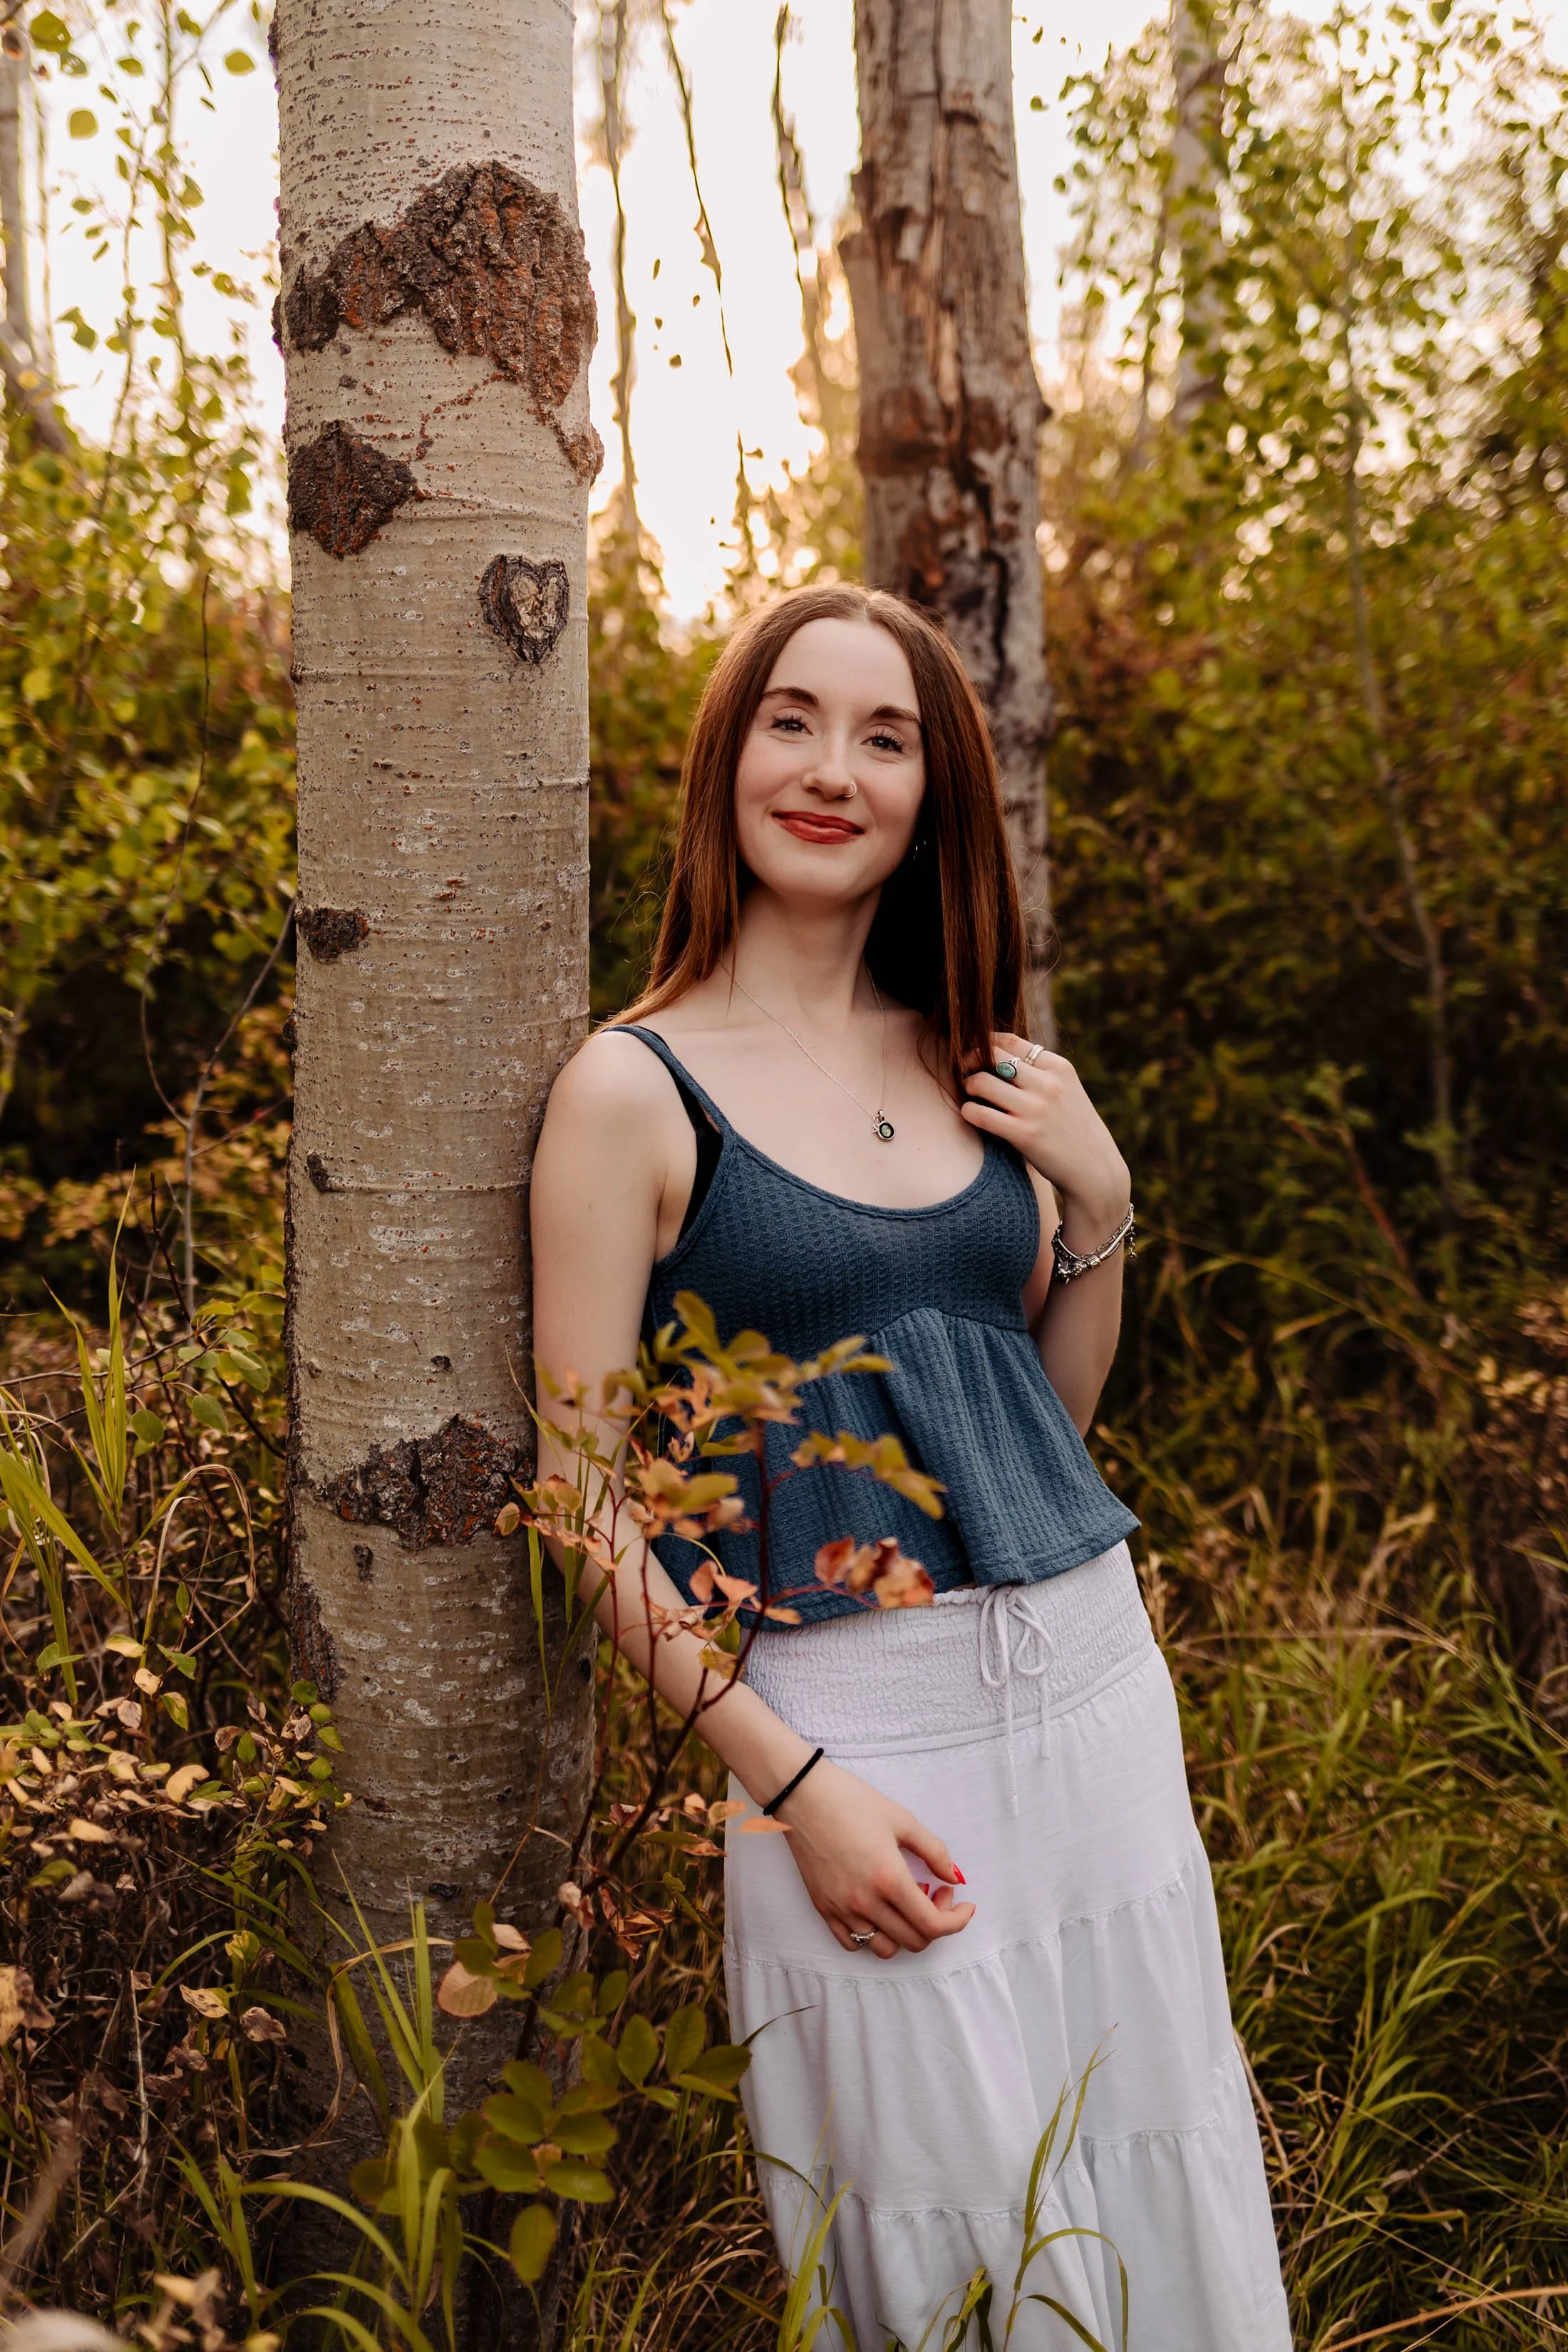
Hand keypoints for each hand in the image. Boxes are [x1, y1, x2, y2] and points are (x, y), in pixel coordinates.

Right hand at [774, 1758, 975, 1958]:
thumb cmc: (852, 1801)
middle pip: (914, 1941)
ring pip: (885, 1948)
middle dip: (935, 1921)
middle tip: (934, 1892)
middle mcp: (866, 1903)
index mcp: (889, 1880)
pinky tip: (878, 1911)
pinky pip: (852, 1944)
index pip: (933, 1925)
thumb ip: (934, 1851)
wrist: (803, 1795)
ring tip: (904, 1902)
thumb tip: (954, 1877)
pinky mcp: (823, 1909)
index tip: (963, 1905)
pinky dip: (873, 1937)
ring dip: (905, 1932)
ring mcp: (842, 1910)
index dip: (957, 1920)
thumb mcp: (902, 1820)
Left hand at [962, 1032, 1129, 1228]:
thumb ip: (1041, 1072)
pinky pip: (980, 1114)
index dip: (985, 1044)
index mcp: (1059, 1068)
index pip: (1010, 1041)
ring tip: (970, 1095)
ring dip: (968, 1086)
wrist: (1095, 1169)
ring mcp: (1036, 1109)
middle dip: (971, 1061)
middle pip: (992, 1056)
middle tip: (966, 1073)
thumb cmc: (1074, 1129)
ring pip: (981, 1082)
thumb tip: (999, 1055)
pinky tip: (972, 1115)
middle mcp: (1048, 1084)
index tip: (976, 1055)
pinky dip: (969, 1112)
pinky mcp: (1024, 1134)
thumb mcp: (1068, 1090)